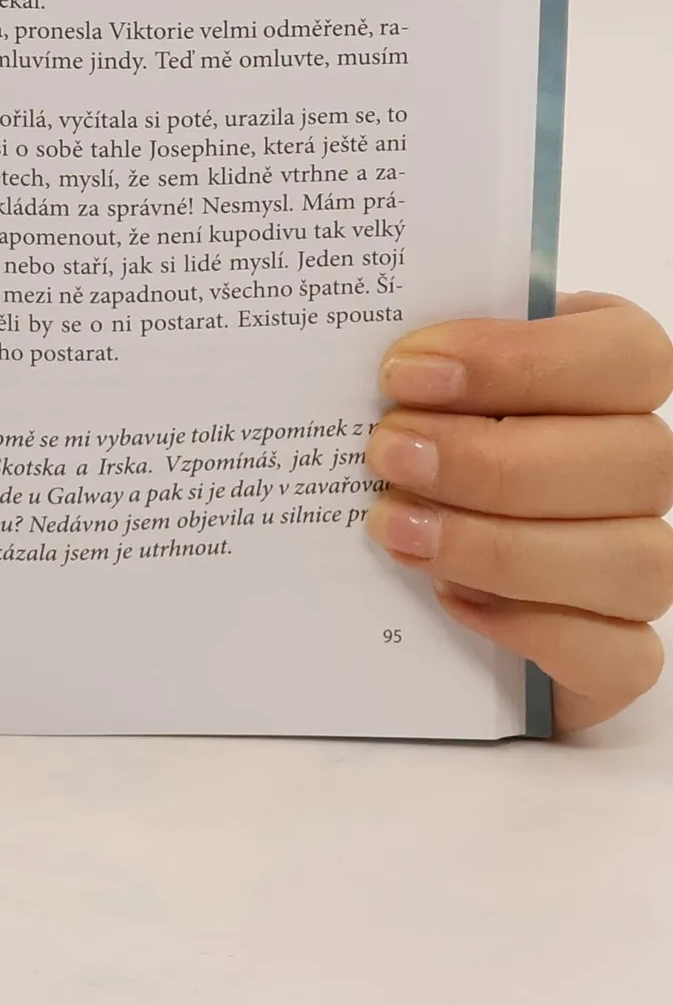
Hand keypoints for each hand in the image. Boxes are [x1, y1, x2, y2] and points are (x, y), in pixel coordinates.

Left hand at [364, 293, 672, 730]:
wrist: (408, 542)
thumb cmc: (419, 432)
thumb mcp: (415, 382)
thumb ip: (418, 362)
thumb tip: (360, 351)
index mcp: (609, 373)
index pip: (626, 354)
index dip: (520, 359)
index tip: (402, 373)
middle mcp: (642, 465)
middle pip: (635, 459)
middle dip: (491, 460)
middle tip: (385, 454)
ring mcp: (643, 559)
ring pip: (636, 561)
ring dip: (500, 546)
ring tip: (394, 527)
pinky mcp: (620, 648)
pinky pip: (620, 653)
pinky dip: (531, 628)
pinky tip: (448, 598)